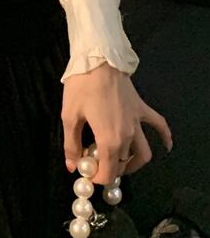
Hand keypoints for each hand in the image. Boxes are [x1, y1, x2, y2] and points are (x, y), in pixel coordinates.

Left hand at [61, 61, 172, 185]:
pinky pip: (159, 125)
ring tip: (119, 163)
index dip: (97, 178)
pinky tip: (167, 146)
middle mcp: (128, 135)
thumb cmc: (81, 88)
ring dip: (133, 163)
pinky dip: (165, 137)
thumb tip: (71, 166)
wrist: (98, 59)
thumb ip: (71, 145)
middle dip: (109, 169)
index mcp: (110, 140)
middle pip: (123, 163)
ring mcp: (138, 122)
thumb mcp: (69, 117)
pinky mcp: (142, 109)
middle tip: (94, 164)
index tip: (86, 173)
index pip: (108, 172)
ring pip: (143, 152)